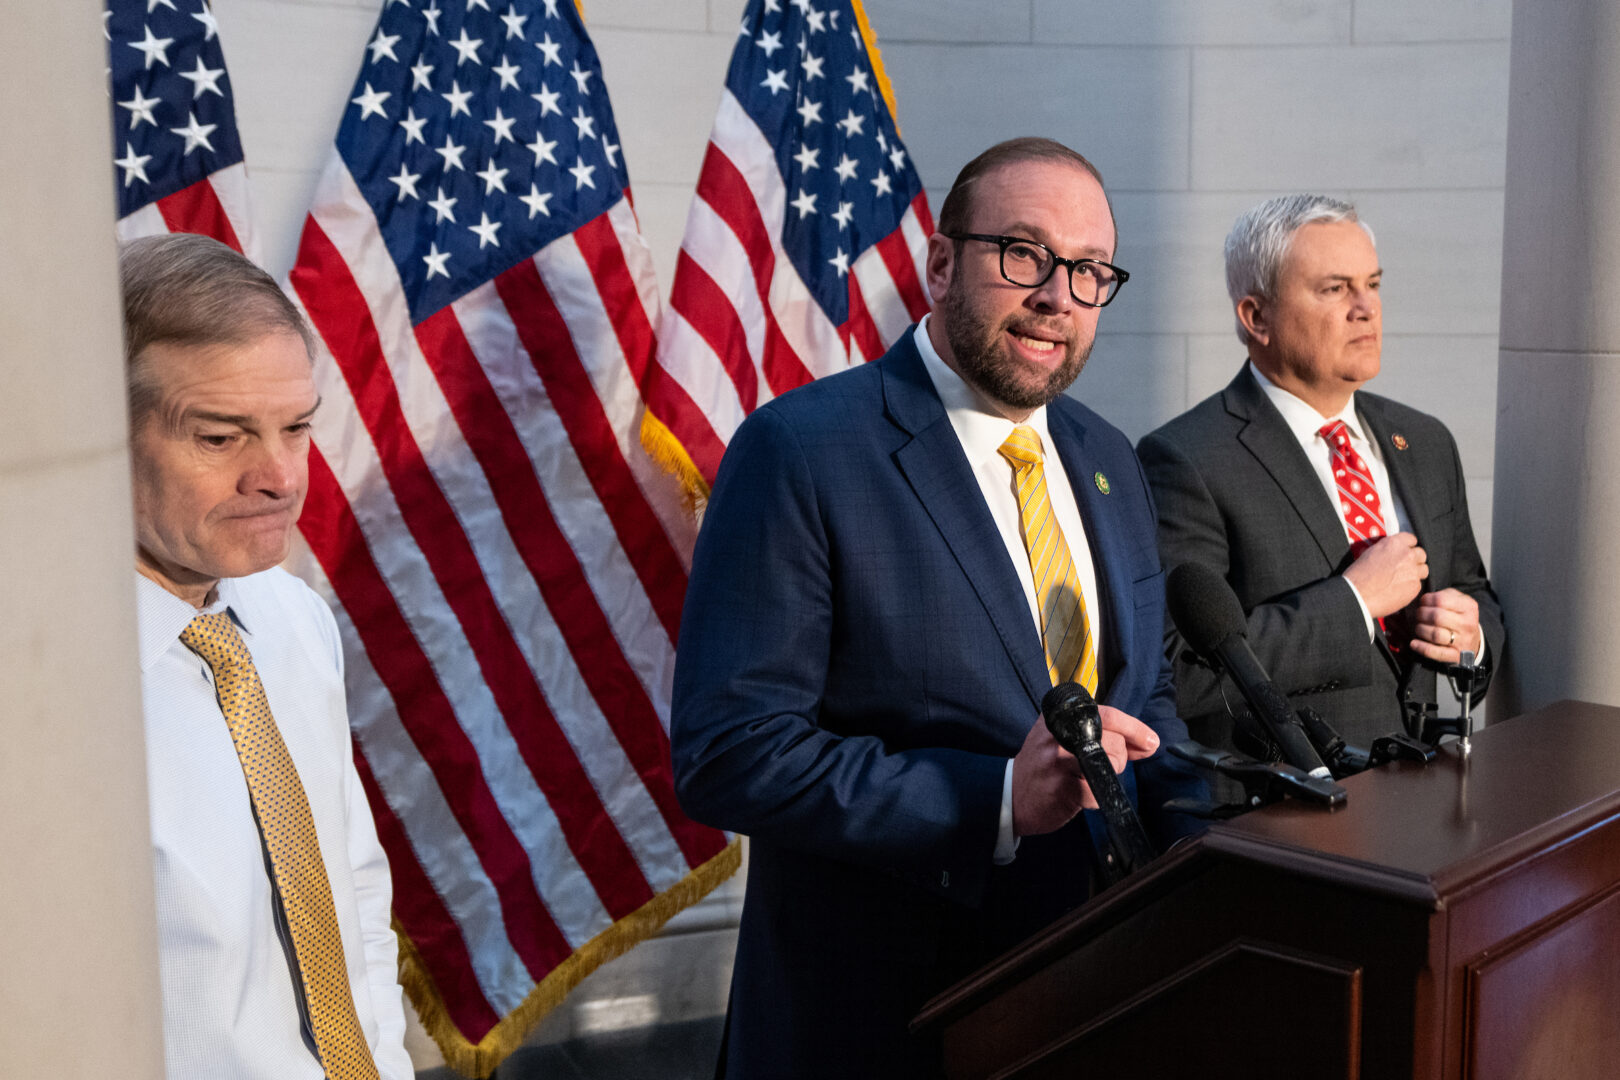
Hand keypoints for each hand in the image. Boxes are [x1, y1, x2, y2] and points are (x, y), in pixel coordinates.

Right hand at [1011, 705, 1158, 836]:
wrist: (1010, 795)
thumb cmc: (1042, 767)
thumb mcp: (1064, 739)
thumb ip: (1102, 736)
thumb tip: (1146, 743)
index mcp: (1060, 716)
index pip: (1107, 714)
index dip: (1134, 728)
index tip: (1150, 741)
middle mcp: (1060, 733)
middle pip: (1115, 741)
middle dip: (1120, 759)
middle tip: (1104, 768)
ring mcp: (1060, 759)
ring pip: (1111, 764)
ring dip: (1108, 778)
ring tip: (1085, 780)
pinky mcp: (1065, 786)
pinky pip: (1099, 791)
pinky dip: (1096, 798)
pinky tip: (1079, 796)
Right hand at [1341, 533, 1428, 617]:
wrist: (1358, 594)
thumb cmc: (1358, 576)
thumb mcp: (1370, 553)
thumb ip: (1386, 549)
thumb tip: (1391, 552)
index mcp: (1394, 543)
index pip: (1411, 539)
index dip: (1407, 546)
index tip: (1404, 551)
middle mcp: (1407, 555)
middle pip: (1421, 553)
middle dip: (1414, 559)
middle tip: (1405, 566)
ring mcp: (1413, 571)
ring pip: (1424, 569)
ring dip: (1416, 572)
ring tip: (1404, 579)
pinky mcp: (1415, 586)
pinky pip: (1418, 584)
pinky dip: (1411, 586)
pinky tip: (1399, 589)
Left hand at [1407, 588, 1481, 663]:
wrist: (1472, 641)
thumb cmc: (1458, 617)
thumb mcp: (1457, 601)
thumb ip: (1442, 595)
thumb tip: (1422, 598)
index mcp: (1468, 607)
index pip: (1440, 600)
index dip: (1426, 600)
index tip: (1422, 603)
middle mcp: (1468, 624)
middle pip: (1436, 617)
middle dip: (1421, 615)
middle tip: (1418, 616)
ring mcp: (1463, 641)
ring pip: (1435, 634)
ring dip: (1420, 630)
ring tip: (1419, 627)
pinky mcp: (1455, 656)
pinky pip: (1436, 652)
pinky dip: (1422, 647)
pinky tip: (1414, 643)